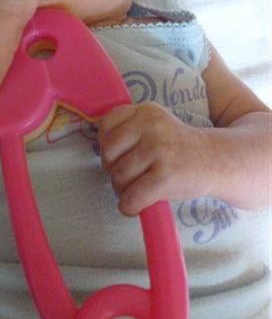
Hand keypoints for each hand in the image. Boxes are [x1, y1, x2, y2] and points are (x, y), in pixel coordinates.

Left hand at [98, 103, 213, 215]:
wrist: (217, 161)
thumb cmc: (179, 148)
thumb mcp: (156, 125)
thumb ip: (129, 129)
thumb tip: (100, 150)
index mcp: (146, 111)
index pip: (106, 125)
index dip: (107, 145)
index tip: (120, 154)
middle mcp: (151, 126)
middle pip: (108, 152)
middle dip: (112, 168)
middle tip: (128, 175)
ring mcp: (159, 150)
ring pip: (118, 177)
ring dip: (123, 190)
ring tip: (138, 188)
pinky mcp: (166, 176)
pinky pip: (132, 197)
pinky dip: (129, 206)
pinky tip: (136, 205)